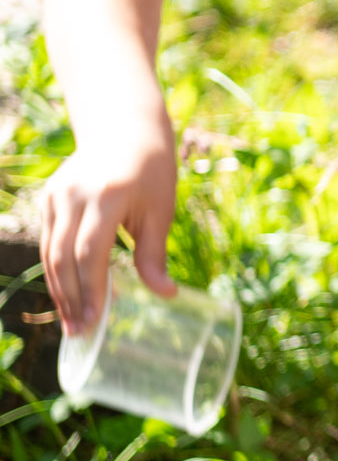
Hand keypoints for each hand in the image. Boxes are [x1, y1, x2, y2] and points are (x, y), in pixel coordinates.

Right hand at [40, 114, 179, 335]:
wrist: (125, 127)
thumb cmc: (152, 170)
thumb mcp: (161, 209)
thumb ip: (154, 254)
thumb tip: (167, 295)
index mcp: (108, 195)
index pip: (90, 252)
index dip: (91, 289)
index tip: (97, 321)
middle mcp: (75, 194)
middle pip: (63, 257)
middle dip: (71, 298)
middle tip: (81, 334)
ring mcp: (56, 194)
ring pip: (49, 252)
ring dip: (59, 290)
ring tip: (72, 323)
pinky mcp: (49, 197)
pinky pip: (47, 240)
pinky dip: (55, 270)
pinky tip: (67, 295)